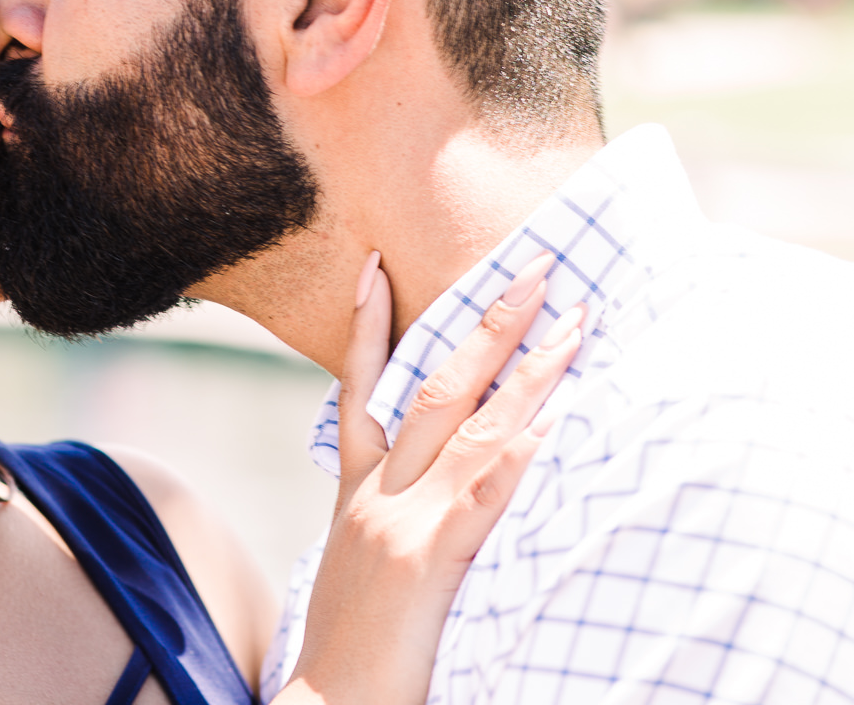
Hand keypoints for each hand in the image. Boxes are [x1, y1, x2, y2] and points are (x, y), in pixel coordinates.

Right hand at [274, 251, 582, 704]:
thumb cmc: (347, 651)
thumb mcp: (354, 569)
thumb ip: (383, 522)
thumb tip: (421, 495)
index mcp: (356, 495)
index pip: (358, 389)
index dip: (366, 324)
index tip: (374, 265)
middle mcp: (376, 494)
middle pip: (428, 386)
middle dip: (482, 323)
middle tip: (531, 269)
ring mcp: (401, 521)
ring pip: (465, 424)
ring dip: (523, 368)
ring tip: (570, 321)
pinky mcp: (427, 559)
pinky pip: (482, 493)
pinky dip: (519, 451)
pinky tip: (556, 420)